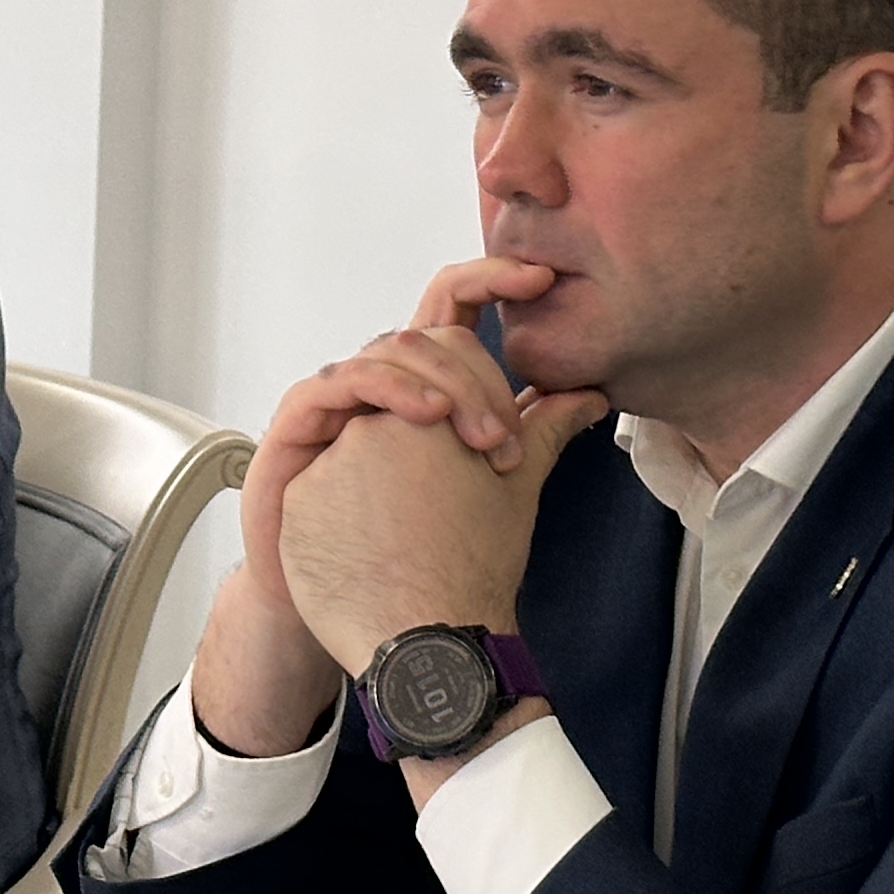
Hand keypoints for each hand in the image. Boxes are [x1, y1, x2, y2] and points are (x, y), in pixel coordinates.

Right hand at [184, 261, 574, 756]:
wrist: (348, 616)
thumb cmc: (407, 553)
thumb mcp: (489, 484)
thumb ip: (534, 433)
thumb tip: (593, 393)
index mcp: (422, 388)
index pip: (453, 312)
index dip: (493, 281)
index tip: (543, 277)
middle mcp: (378, 386)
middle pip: (426, 330)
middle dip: (477, 368)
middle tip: (509, 433)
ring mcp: (337, 401)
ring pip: (386, 350)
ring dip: (441, 382)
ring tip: (480, 435)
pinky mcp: (299, 426)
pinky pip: (337, 381)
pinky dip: (387, 389)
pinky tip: (426, 416)